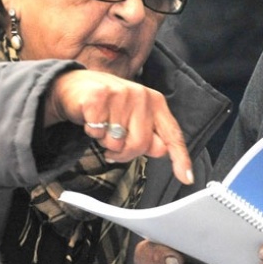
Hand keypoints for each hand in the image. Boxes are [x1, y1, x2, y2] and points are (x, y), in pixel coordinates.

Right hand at [44, 69, 192, 184]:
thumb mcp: (133, 117)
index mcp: (155, 103)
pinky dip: (91, 132)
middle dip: (124, 152)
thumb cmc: (108, 105)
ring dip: (104, 141)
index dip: (180, 158)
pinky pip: (97, 133)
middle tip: (113, 142)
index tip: (187, 178)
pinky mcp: (98, 97)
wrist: (75, 85)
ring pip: (116, 142)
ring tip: (102, 125)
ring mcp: (120, 95)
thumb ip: (149, 134)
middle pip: (140, 145)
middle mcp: (142, 96)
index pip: (172, 134)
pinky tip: (91, 120)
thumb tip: (161, 151)